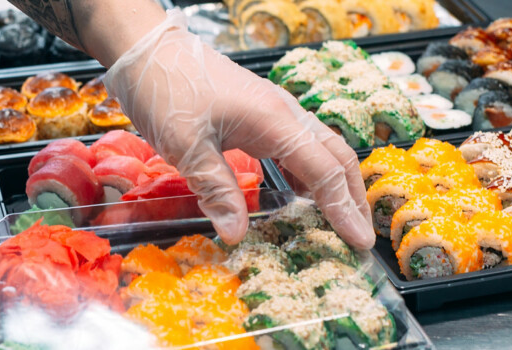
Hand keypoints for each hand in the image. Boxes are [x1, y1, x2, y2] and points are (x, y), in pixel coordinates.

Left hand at [103, 9, 374, 247]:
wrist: (149, 50)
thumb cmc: (165, 90)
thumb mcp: (184, 145)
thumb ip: (216, 189)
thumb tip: (237, 234)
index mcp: (273, 120)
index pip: (324, 170)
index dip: (344, 209)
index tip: (360, 241)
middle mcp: (283, 113)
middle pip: (336, 156)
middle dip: (354, 198)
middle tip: (362, 237)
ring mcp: (274, 111)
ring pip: (321, 149)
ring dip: (335, 184)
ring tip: (341, 221)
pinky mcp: (260, 114)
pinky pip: (298, 145)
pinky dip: (310, 172)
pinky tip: (303, 195)